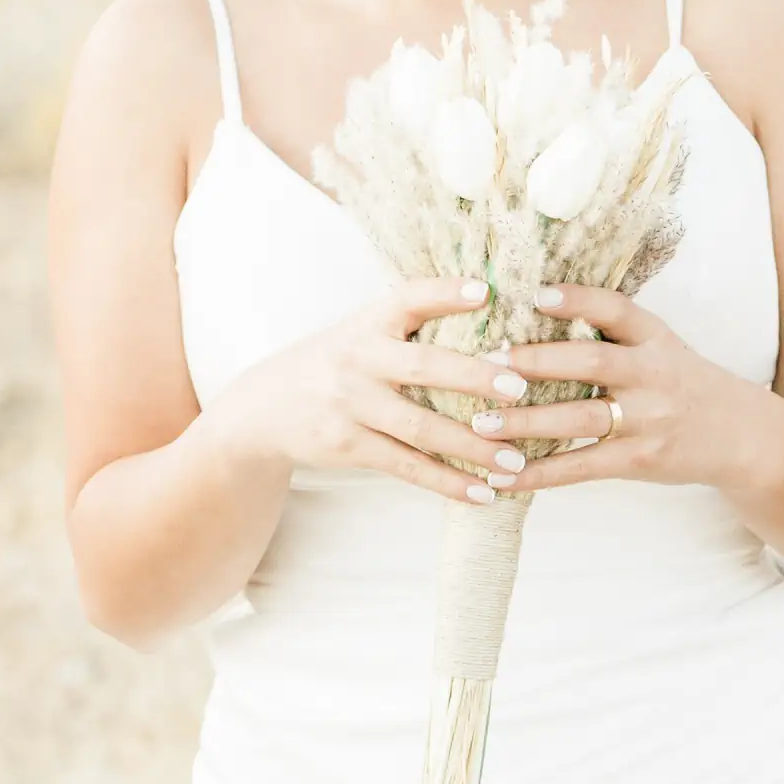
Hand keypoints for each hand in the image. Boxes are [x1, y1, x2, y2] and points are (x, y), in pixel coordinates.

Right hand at [205, 283, 540, 500]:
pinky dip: (447, 482)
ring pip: (421, 428)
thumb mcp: (360, 330)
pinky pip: (407, 466)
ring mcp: (351, 405)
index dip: (447, 293)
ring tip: (515, 461)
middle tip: (520, 389)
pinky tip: (483, 492)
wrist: (263, 409)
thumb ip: (412, 323)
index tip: (487, 291)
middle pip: (423, 367)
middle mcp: (359, 359)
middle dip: (474, 378)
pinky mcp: (348, 446)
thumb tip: (493, 307)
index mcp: (368, 321)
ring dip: (472, 447)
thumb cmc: (335, 363)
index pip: (409, 298)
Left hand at [479, 285, 760, 493]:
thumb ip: (613, 333)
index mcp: (655, 338)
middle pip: (591, 362)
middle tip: (486, 362)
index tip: (534, 294)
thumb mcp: (660, 347)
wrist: (741, 438)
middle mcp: (653, 373)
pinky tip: (505, 476)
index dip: (576, 300)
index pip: (616, 309)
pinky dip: (540, 473)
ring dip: (526, 422)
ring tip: (480, 423)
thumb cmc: (683, 385)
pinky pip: (582, 466)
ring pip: (580, 417)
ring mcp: (648, 419)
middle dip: (536, 361)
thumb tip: (535, 312)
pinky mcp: (640, 459)